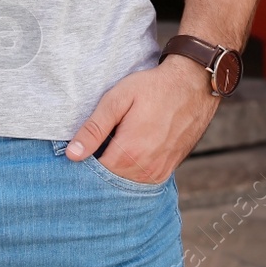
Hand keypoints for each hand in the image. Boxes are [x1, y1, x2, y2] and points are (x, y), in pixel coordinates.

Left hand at [66, 55, 218, 182]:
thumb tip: (72, 155)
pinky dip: (131, 170)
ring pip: (124, 181)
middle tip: (99, 141)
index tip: (82, 146)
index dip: (83, 161)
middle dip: (99, 165)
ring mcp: (158, 173)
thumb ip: (94, 129)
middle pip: (109, 180)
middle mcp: (144, 169)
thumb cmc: (153, 87)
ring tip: (115, 143)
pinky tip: (130, 149)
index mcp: (128, 153)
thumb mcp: (118, 99)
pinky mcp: (167, 171)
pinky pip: (140, 180)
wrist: (193, 85)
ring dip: (115, 169)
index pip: (93, 173)